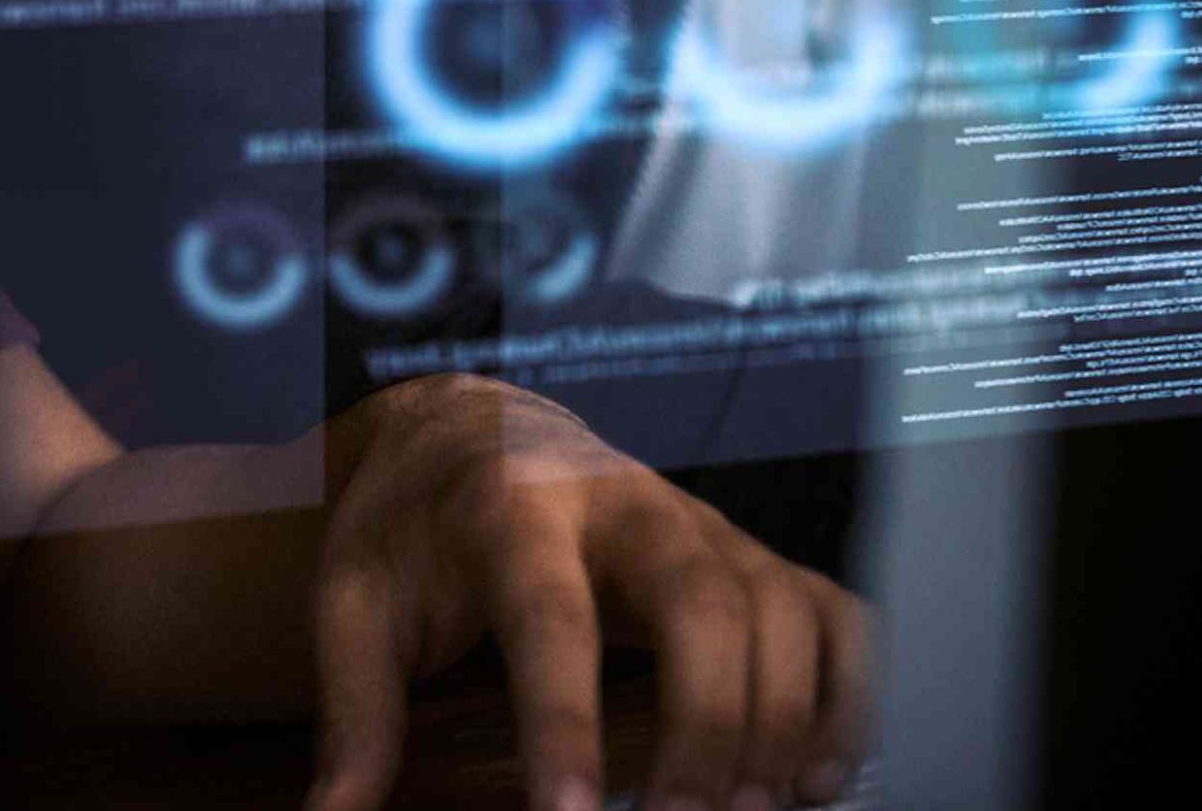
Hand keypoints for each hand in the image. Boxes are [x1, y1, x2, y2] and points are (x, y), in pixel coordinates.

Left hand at [307, 374, 869, 810]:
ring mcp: (697, 521)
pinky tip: (813, 776)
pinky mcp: (745, 551)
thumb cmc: (412, 525)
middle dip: (706, 724)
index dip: (564, 719)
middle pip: (701, 597)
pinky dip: (848, 692)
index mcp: (511, 505)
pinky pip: (831, 609)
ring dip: (781, 719)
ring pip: (777, 603)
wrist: (468, 426)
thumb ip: (354, 710)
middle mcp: (622, 501)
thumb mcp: (355, 596)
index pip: (548, 610)